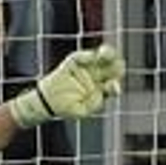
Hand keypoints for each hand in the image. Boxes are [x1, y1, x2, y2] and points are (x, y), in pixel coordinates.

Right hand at [9, 44, 125, 127]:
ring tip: (105, 54)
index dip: (114, 84)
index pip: (113, 84)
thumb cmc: (67, 108)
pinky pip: (81, 56)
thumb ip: (94, 104)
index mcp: (101, 88)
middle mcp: (96, 76)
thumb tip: (101, 93)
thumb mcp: (82, 111)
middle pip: (111, 67)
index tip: (112, 85)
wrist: (48, 101)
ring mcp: (86, 67)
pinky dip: (86, 56)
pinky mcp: (73, 62)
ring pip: (100, 57)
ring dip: (106, 53)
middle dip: (116, 65)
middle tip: (117, 65)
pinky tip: (91, 57)